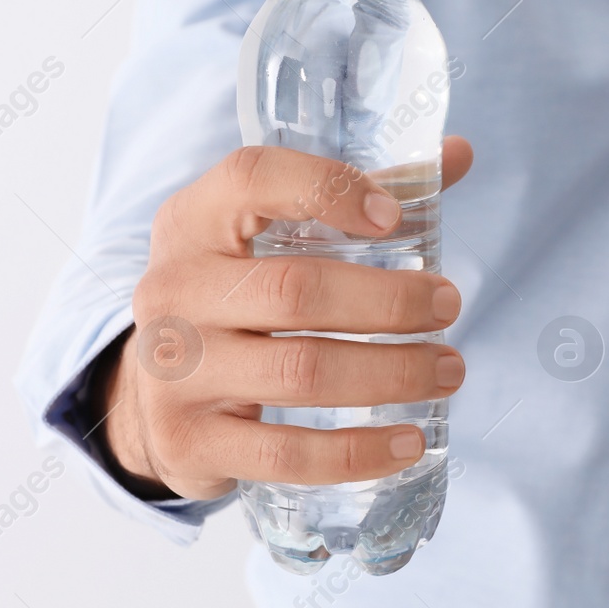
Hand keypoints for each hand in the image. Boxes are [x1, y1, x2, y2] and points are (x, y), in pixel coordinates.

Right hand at [98, 137, 472, 499]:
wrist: (150, 394)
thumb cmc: (232, 297)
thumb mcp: (264, 236)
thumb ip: (356, 195)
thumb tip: (458, 155)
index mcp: (193, 221)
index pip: (252, 178)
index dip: (328, 188)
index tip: (394, 218)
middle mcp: (173, 289)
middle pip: (295, 289)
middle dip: (390, 301)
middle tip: (449, 305)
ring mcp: (173, 371)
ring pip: (300, 372)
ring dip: (391, 374)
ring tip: (447, 370)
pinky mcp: (189, 441)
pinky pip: (287, 453)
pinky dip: (358, 452)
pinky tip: (407, 443)